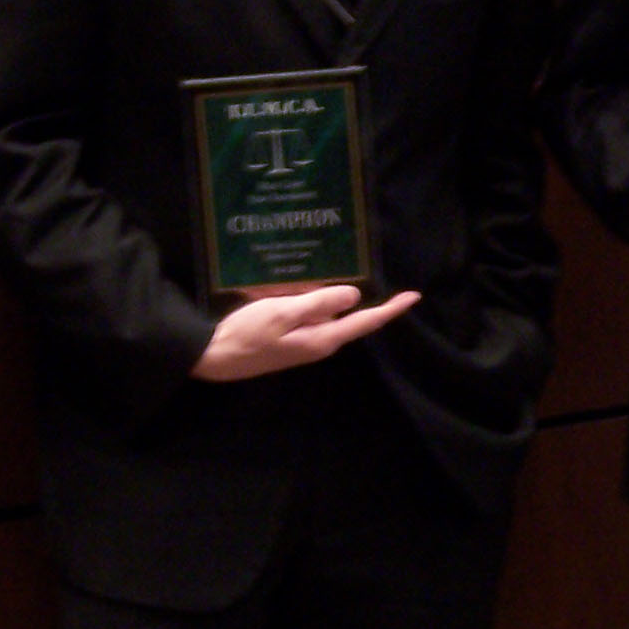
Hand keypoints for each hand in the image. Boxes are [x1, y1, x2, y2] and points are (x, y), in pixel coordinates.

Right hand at [190, 285, 418, 380]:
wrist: (214, 357)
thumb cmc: (247, 333)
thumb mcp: (282, 312)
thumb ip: (318, 303)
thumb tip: (354, 296)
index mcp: (323, 338)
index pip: (366, 322)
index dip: (392, 309)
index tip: (414, 295)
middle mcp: (319, 343)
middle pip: (350, 318)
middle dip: (362, 298)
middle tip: (370, 271)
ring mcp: (305, 343)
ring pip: (329, 315)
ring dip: (331, 297)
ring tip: (331, 272)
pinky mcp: (291, 339)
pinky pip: (311, 317)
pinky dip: (313, 300)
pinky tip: (305, 286)